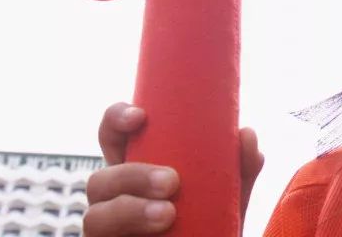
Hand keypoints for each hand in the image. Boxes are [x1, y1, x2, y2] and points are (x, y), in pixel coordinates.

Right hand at [83, 103, 264, 235]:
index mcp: (136, 169)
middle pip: (100, 176)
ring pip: (95, 216)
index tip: (140, 116)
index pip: (112, 136)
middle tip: (172, 182)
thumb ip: (239, 168)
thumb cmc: (208, 223)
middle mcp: (114, 197)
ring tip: (168, 216)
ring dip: (130, 212)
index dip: (116, 119)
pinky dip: (125, 235)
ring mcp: (105, 226)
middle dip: (133, 175)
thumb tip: (245, 135)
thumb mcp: (226, 195)